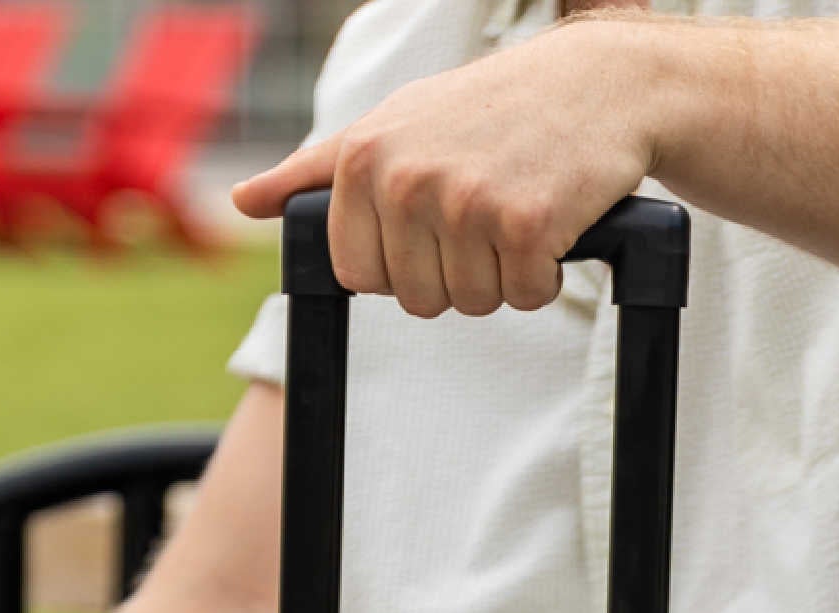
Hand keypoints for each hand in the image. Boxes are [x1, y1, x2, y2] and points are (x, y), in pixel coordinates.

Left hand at [233, 14, 662, 318]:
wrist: (593, 83)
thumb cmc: (487, 111)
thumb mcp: (392, 127)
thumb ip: (316, 172)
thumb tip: (245, 202)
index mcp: (361, 160)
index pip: (360, 277)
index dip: (404, 262)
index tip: (434, 215)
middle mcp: (405, 178)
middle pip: (417, 300)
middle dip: (457, 272)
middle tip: (485, 208)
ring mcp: (465, 200)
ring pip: (472, 304)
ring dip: (503, 273)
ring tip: (516, 207)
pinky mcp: (525, 224)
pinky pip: (525, 296)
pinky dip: (546, 273)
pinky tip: (551, 219)